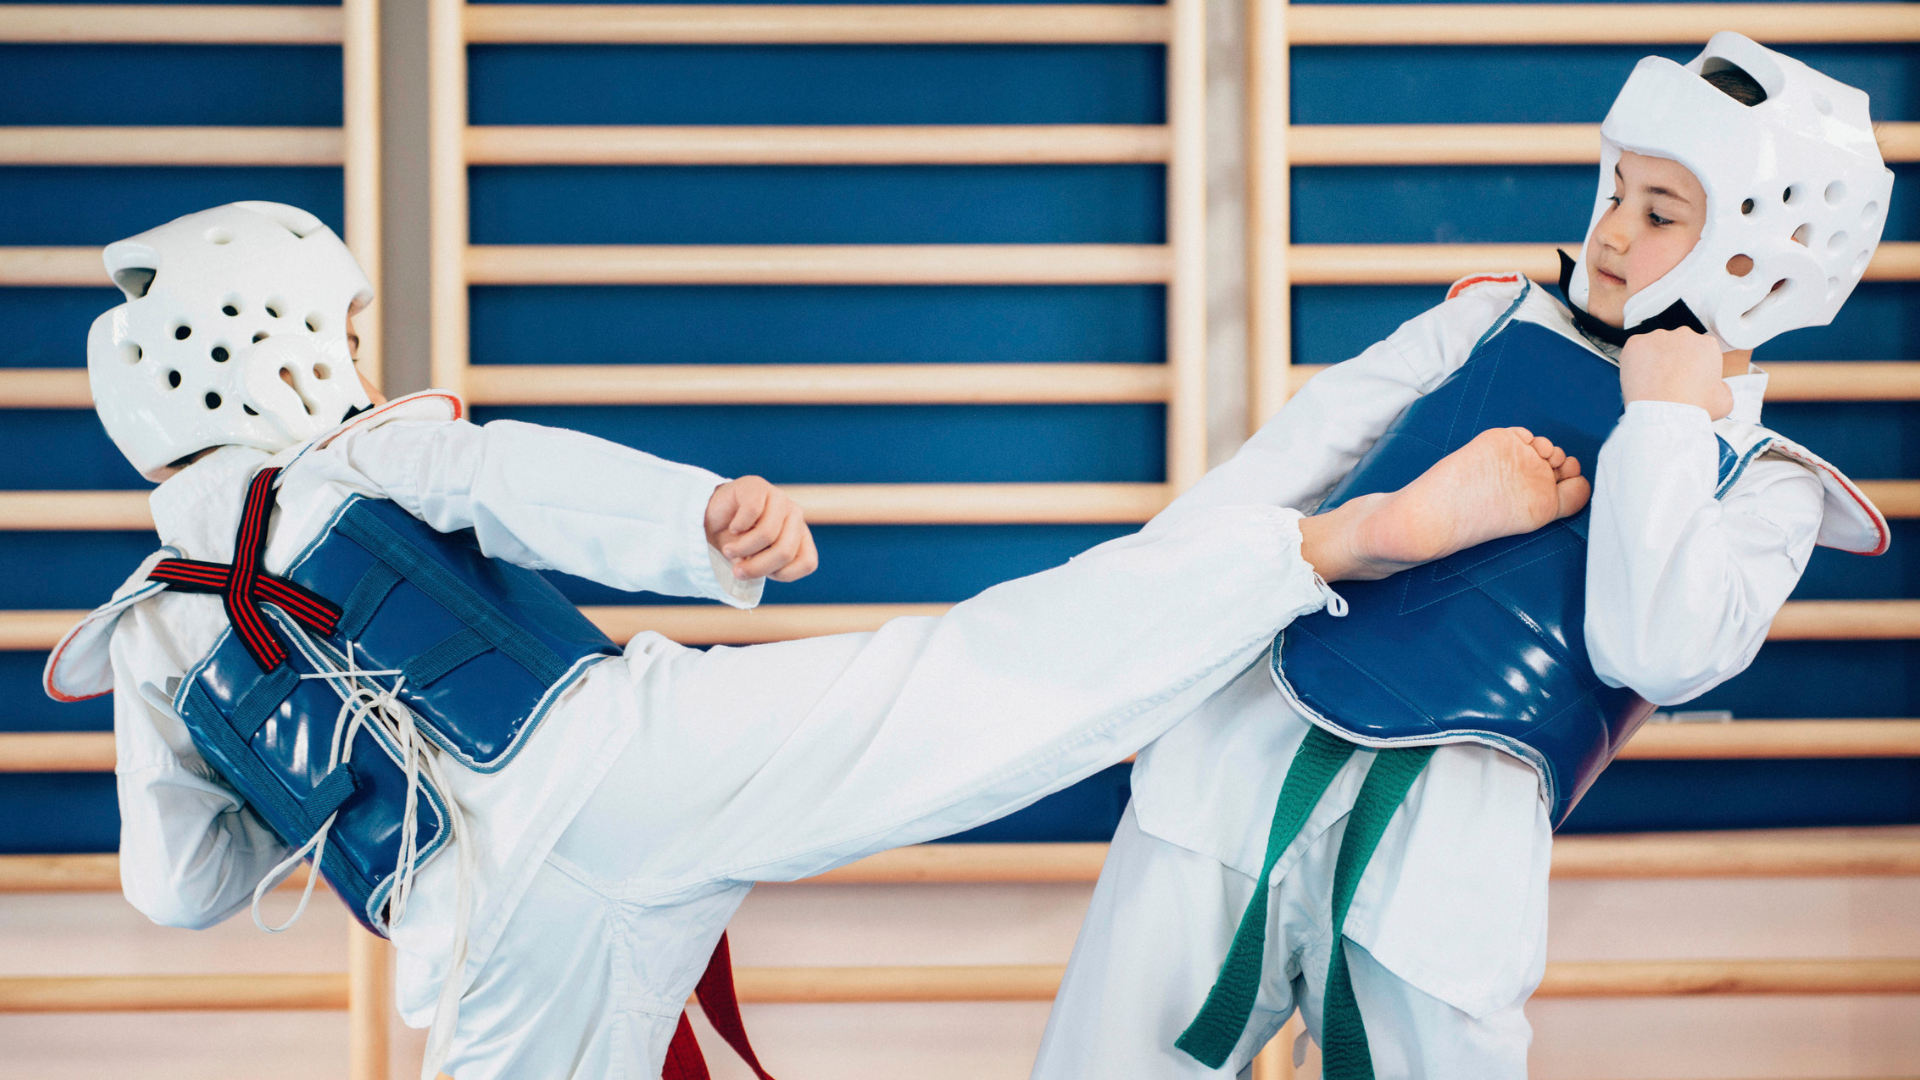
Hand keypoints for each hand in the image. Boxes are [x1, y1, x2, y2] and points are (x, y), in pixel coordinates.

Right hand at [705, 476, 818, 581]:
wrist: (711, 517)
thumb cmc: (737, 542)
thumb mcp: (751, 562)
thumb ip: (759, 567)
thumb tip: (748, 567)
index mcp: (800, 535)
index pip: (807, 562)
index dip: (783, 574)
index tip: (764, 574)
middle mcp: (795, 515)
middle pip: (785, 551)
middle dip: (757, 567)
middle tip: (737, 570)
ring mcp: (779, 498)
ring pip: (767, 533)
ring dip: (742, 548)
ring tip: (728, 550)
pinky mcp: (758, 486)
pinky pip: (752, 511)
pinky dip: (738, 526)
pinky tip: (733, 527)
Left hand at [1618, 328, 1733, 419]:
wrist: (1664, 413)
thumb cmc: (1693, 408)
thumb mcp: (1724, 401)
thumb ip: (1723, 388)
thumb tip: (1718, 386)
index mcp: (1707, 345)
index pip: (1699, 350)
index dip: (1692, 366)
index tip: (1686, 378)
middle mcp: (1683, 335)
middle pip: (1677, 345)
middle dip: (1673, 360)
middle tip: (1668, 382)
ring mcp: (1658, 337)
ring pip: (1655, 346)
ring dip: (1654, 360)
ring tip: (1653, 382)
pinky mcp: (1635, 343)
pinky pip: (1634, 349)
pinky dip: (1634, 361)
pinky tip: (1640, 377)